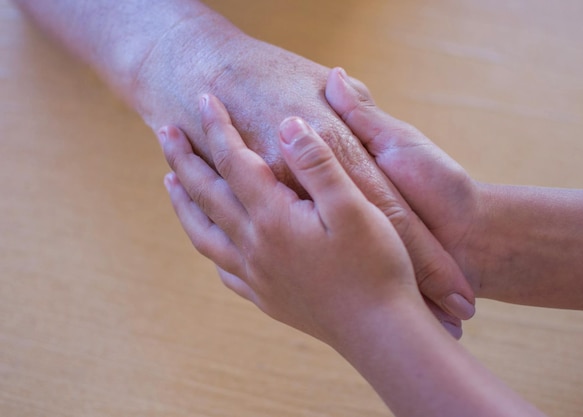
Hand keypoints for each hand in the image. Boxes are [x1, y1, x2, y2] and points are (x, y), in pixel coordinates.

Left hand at [139, 26, 474, 330]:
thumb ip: (317, 164)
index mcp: (274, 218)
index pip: (234, 161)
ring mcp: (257, 276)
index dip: (217, 127)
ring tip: (170, 182)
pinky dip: (210, 246)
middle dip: (184, 159)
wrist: (380, 332)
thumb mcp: (355, 207)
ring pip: (204, 233)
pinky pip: (223, 269)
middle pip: (207, 194)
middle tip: (164, 131)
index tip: (203, 97)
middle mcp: (254, 247)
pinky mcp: (267, 297)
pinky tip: (212, 240)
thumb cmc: (376, 267)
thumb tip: (286, 125)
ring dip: (184, 204)